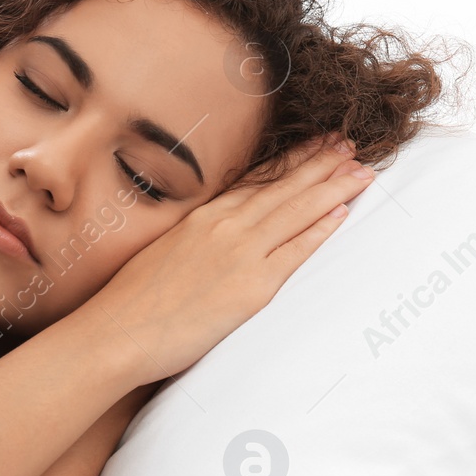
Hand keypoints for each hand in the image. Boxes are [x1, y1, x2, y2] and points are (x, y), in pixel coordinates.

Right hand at [77, 132, 372, 385]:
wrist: (115, 333)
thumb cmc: (128, 305)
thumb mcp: (159, 257)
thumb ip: (190, 244)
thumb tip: (204, 247)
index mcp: (200, 218)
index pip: (254, 181)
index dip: (287, 161)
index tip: (311, 144)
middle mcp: (223, 226)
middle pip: (281, 186)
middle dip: (319, 162)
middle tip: (349, 143)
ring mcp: (240, 252)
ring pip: (296, 209)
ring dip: (333, 186)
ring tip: (361, 170)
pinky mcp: (253, 284)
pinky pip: (297, 249)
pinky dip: (322, 227)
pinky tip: (343, 211)